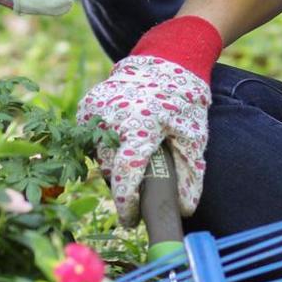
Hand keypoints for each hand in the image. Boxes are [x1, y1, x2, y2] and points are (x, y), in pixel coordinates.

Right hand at [76, 17, 220, 224]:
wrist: (164, 61)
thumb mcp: (194, 137)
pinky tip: (120, 143)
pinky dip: (103, 147)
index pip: (125, 175)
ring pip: (97, 155)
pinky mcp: (87, 105)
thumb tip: (185, 210)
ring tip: (132, 160)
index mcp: (140, 126)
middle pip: (109, 168)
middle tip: (138, 190)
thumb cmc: (183, 102)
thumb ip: (191, 175)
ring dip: (111, 165)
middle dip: (122, 185)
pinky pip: (90, 138)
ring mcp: (95, 110)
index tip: (131, 220)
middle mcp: (112, 117)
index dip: (126, 203)